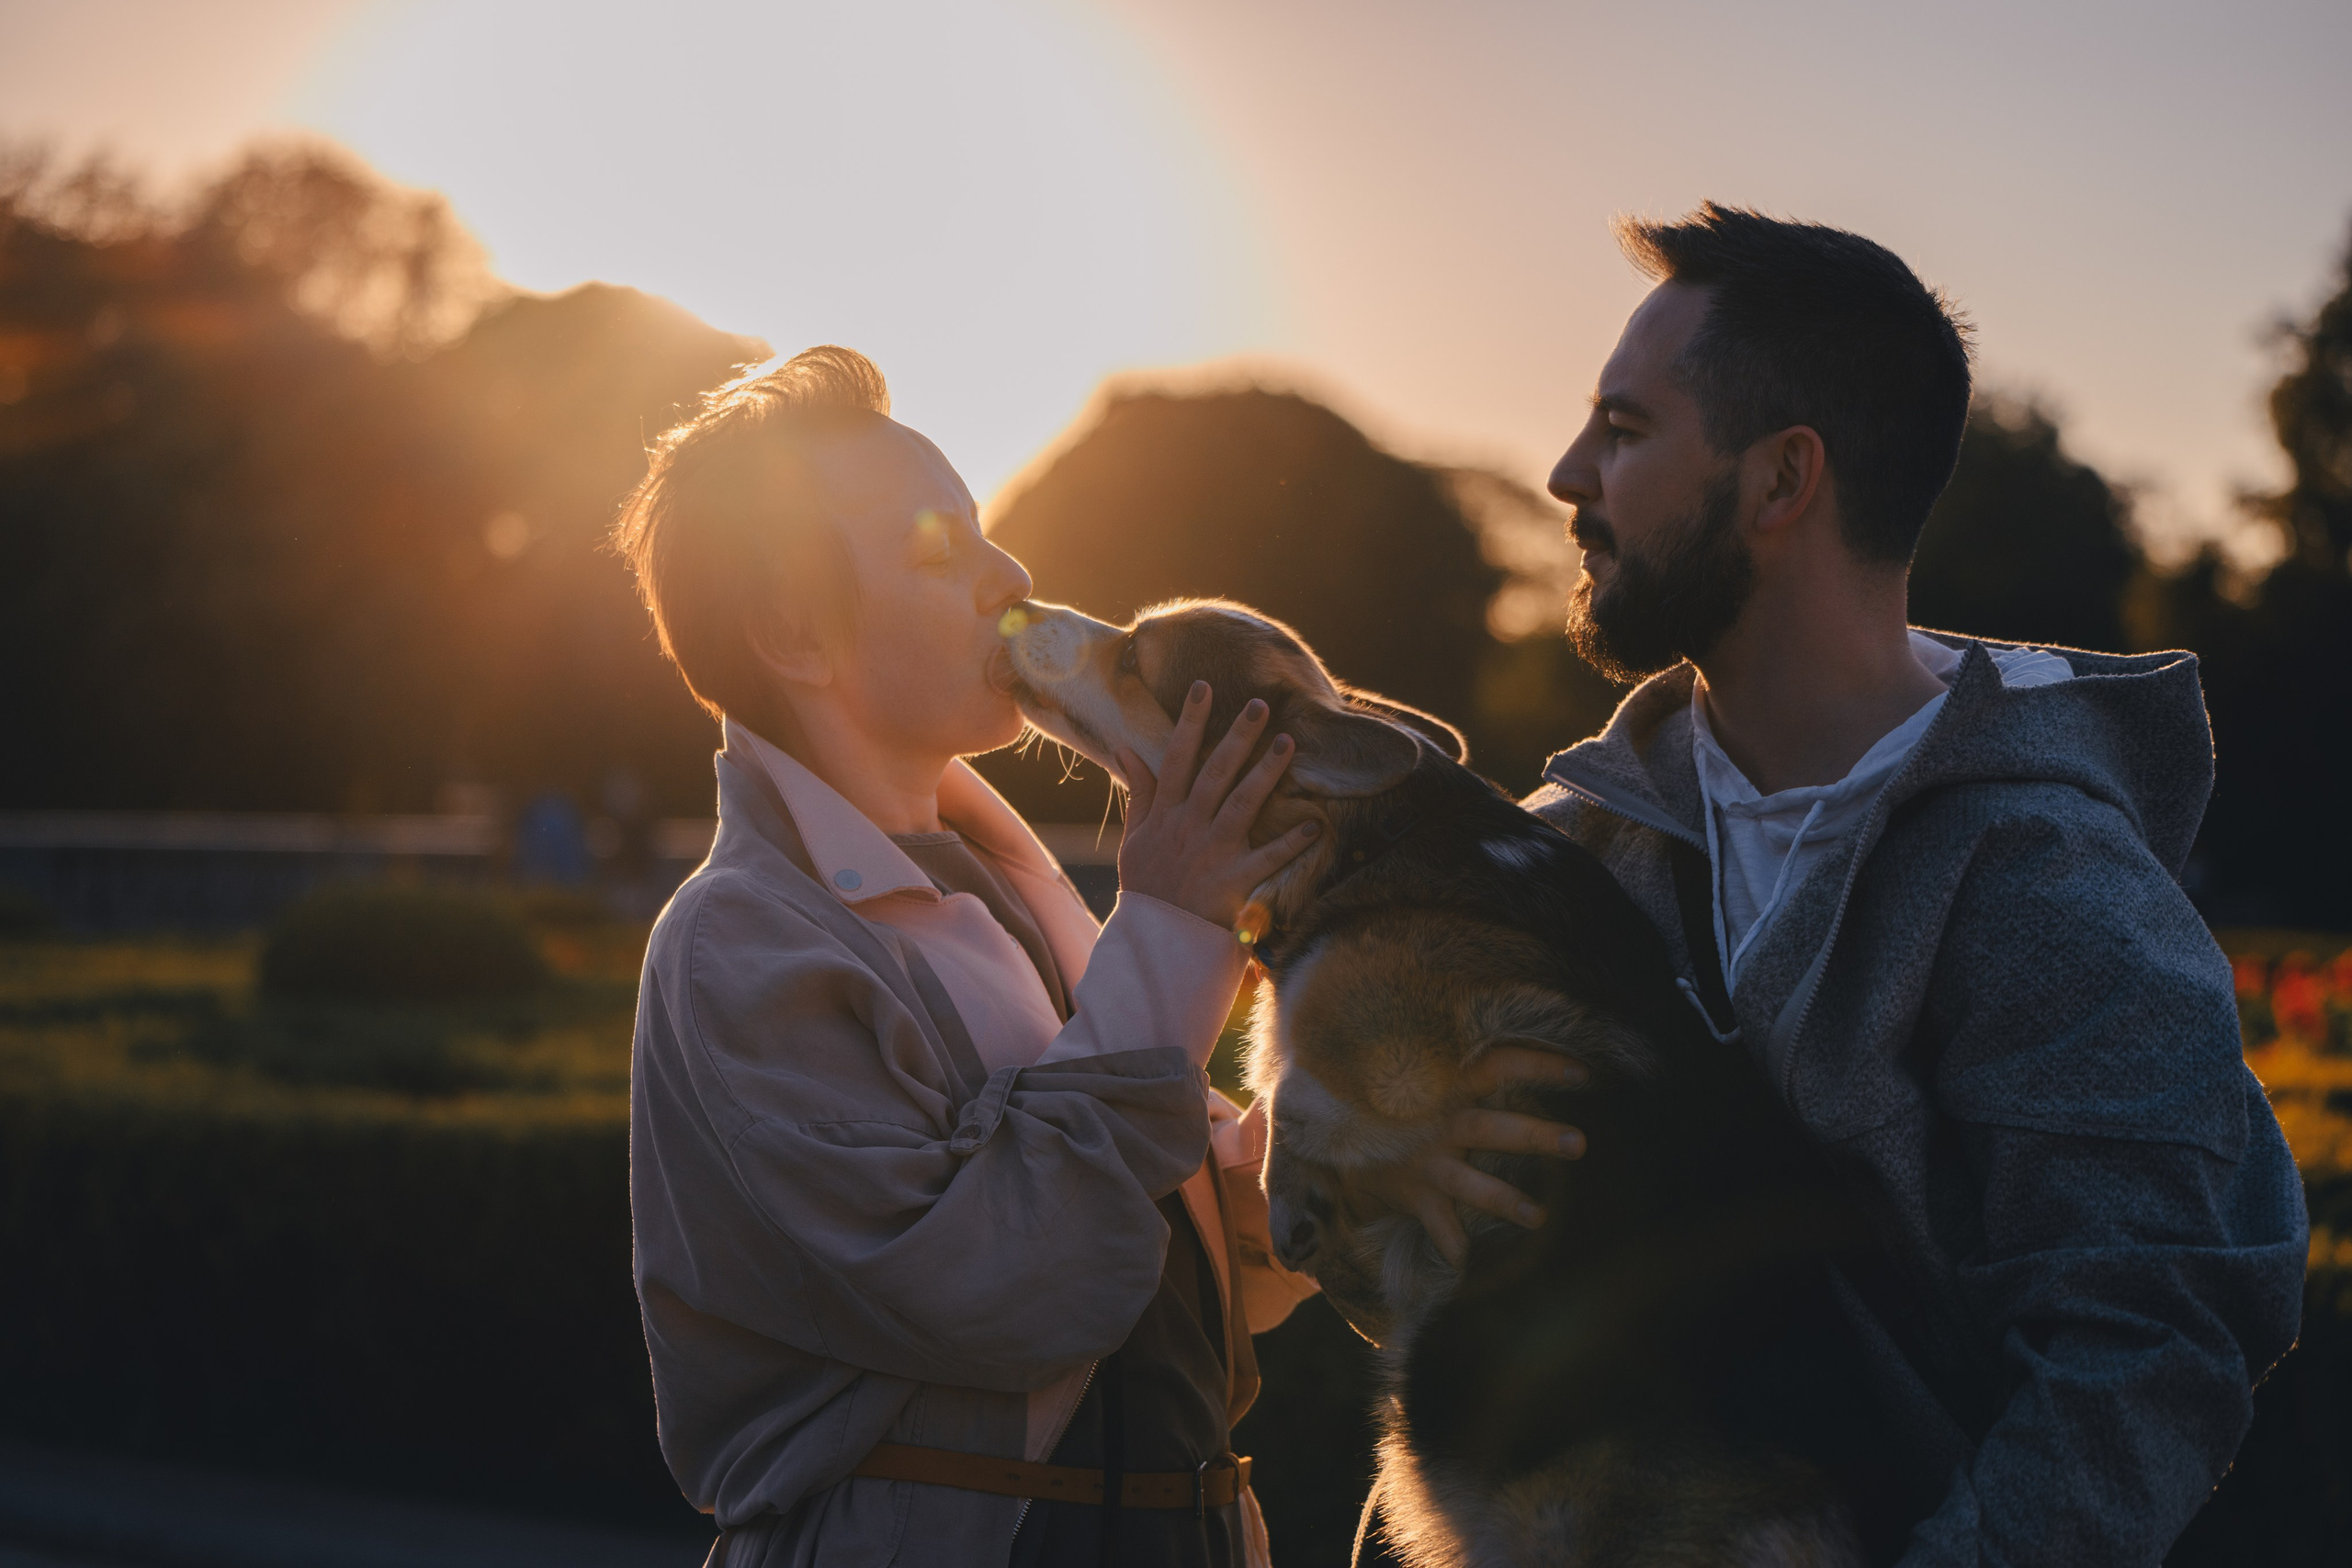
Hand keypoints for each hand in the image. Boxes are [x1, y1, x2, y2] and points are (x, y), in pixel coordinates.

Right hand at [1114, 681, 1320, 929]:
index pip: (1177, 758)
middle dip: (1237, 737)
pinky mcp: (1235, 881)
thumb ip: (1137, 792)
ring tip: (1288, 743)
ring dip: (1266, 773)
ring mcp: (1214, 852)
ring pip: (1242, 804)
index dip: (1190, 722)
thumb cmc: (1148, 885)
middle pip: (1215, 773)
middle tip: (1260, 705)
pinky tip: (1313, 825)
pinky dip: (1290, 843)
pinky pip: (1267, 859)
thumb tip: (1125, 748)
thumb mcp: (1134, 837)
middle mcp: (1190, 826)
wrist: (1157, 938)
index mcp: (1165, 814)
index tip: (1203, 688)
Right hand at [1354, 1046, 1588, 1268]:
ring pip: (1467, 1183)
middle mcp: (1441, 1125)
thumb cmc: (1415, 1111)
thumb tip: (1557, 1063)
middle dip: (1533, 1136)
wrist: (1351, 1145)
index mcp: (1451, 1089)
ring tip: (1539, 1218)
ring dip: (1503, 1200)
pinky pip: (1436, 1224)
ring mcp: (1428, 1163)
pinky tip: (1464, 1261)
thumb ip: (1481, 1073)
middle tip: (1579, 1144)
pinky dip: (1449, 1242)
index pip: (1496, 1067)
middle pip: (1490, 1128)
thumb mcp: (1439, 1084)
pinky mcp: (1416, 1196)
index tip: (1581, 1073)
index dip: (1537, 1066)